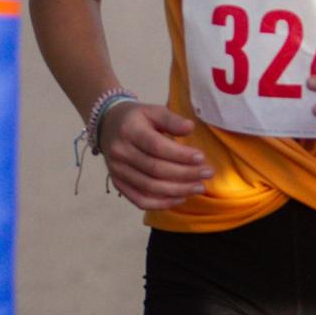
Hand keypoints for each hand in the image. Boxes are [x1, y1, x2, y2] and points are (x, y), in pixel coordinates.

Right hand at [99, 102, 213, 209]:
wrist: (108, 125)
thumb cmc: (137, 118)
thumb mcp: (153, 110)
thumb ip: (171, 119)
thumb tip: (190, 127)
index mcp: (129, 131)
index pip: (157, 147)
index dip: (181, 155)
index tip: (202, 158)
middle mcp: (120, 152)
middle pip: (156, 170)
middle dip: (185, 174)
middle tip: (207, 173)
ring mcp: (117, 171)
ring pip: (150, 188)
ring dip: (178, 190)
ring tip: (199, 187)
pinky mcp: (117, 183)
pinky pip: (140, 200)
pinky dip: (162, 203)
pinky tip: (181, 198)